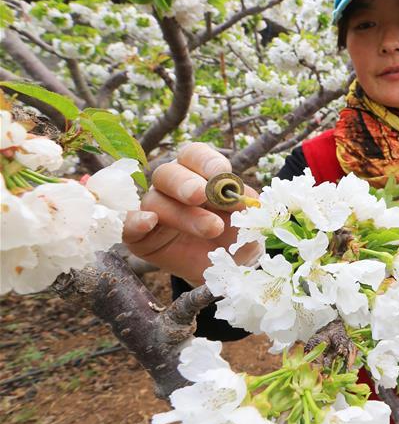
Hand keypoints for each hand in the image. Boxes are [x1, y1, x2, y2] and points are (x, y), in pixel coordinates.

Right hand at [122, 142, 260, 284]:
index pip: (193, 155)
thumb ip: (243, 206)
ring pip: (156, 202)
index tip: (221, 172)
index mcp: (198, 174)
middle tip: (202, 194)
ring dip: (183, 214)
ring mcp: (154, 211)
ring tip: (212, 228)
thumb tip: (240, 199)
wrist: (227, 268)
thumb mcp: (246, 219)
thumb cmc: (236, 235)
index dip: (205, 160)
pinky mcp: (141, 237)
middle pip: (168, 173)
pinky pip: (127, 226)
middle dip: (185, 183)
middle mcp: (171, 188)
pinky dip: (134, 222)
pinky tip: (148, 222)